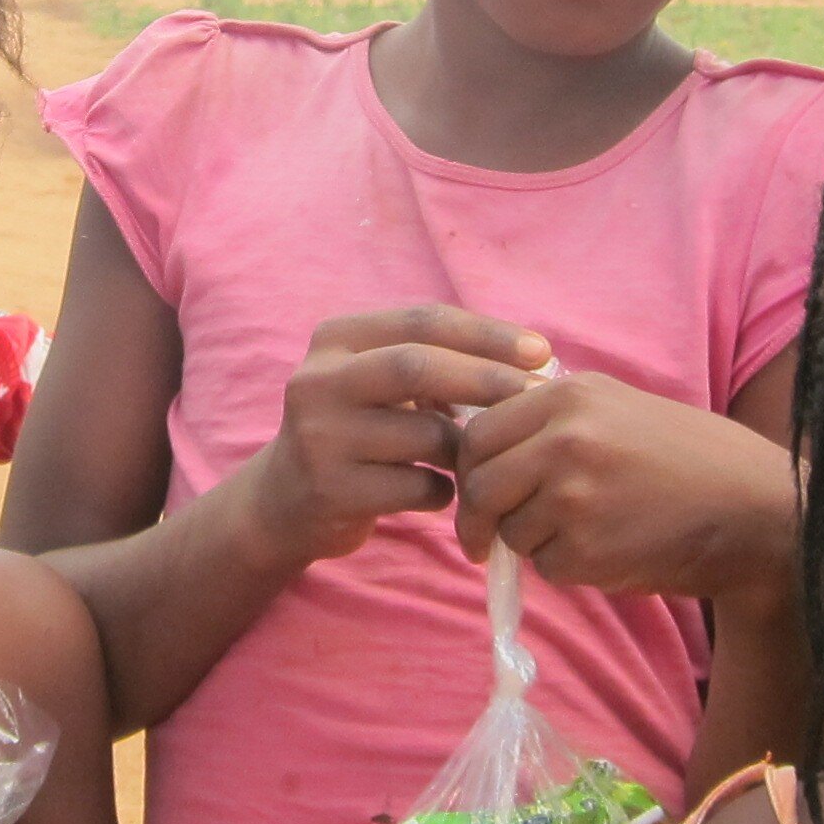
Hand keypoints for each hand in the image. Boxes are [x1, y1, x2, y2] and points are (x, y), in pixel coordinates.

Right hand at [242, 308, 547, 574]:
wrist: (282, 503)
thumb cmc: (355, 432)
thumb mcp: (375, 382)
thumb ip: (433, 363)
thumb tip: (530, 361)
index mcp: (336, 339)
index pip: (422, 320)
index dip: (487, 333)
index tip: (541, 352)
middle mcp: (318, 381)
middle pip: (417, 366)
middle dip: (487, 379)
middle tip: (537, 395)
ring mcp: (320, 436)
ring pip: (426, 436)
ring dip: (466, 450)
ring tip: (474, 460)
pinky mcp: (330, 490)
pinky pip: (419, 488)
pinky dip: (444, 491)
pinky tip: (436, 493)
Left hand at [454, 372, 794, 601]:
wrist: (756, 509)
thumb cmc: (690, 459)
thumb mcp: (618, 407)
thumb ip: (552, 418)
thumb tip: (479, 443)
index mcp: (568, 396)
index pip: (478, 434)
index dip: (468, 470)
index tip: (475, 492)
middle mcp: (564, 440)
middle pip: (479, 485)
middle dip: (477, 518)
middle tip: (484, 540)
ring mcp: (573, 495)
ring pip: (510, 530)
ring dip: (533, 543)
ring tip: (588, 532)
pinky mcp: (586, 549)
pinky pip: (546, 566)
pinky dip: (567, 568)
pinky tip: (612, 551)